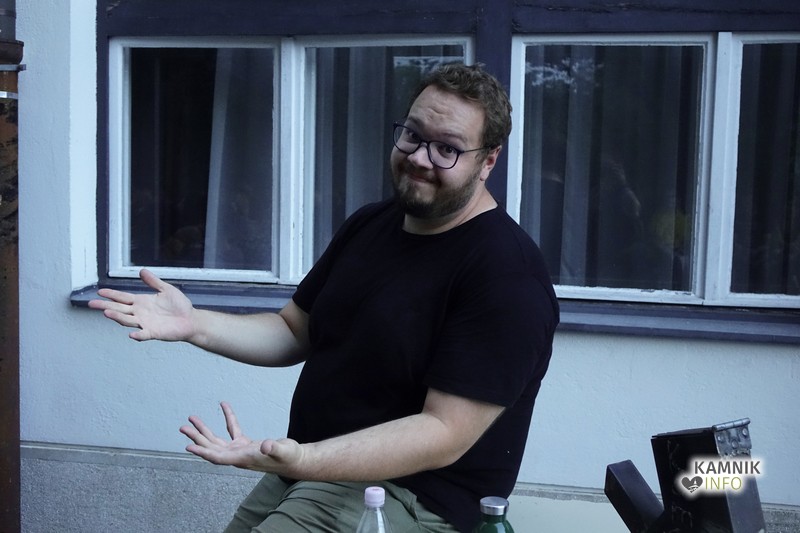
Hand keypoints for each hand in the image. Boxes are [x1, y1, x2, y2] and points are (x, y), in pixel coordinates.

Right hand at [88, 268, 194, 341]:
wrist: (191, 319)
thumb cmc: (179, 305)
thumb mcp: (166, 289)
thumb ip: (153, 281)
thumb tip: (141, 271)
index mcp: (141, 302)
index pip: (122, 298)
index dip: (111, 295)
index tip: (100, 291)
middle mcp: (140, 313)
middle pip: (119, 309)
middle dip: (105, 306)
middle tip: (91, 303)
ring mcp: (145, 323)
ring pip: (127, 320)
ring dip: (117, 317)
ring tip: (106, 312)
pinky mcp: (154, 332)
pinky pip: (144, 334)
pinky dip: (138, 335)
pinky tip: (132, 334)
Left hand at [180, 402, 304, 474]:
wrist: (295, 460)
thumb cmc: (290, 457)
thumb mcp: (284, 451)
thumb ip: (274, 448)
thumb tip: (265, 446)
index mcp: (243, 459)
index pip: (218, 457)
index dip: (203, 452)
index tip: (189, 447)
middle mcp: (237, 456)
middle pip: (212, 448)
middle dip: (197, 438)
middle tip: (184, 427)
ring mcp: (240, 450)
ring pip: (217, 440)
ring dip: (204, 431)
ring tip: (192, 419)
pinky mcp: (245, 444)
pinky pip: (232, 429)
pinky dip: (227, 418)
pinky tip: (224, 405)